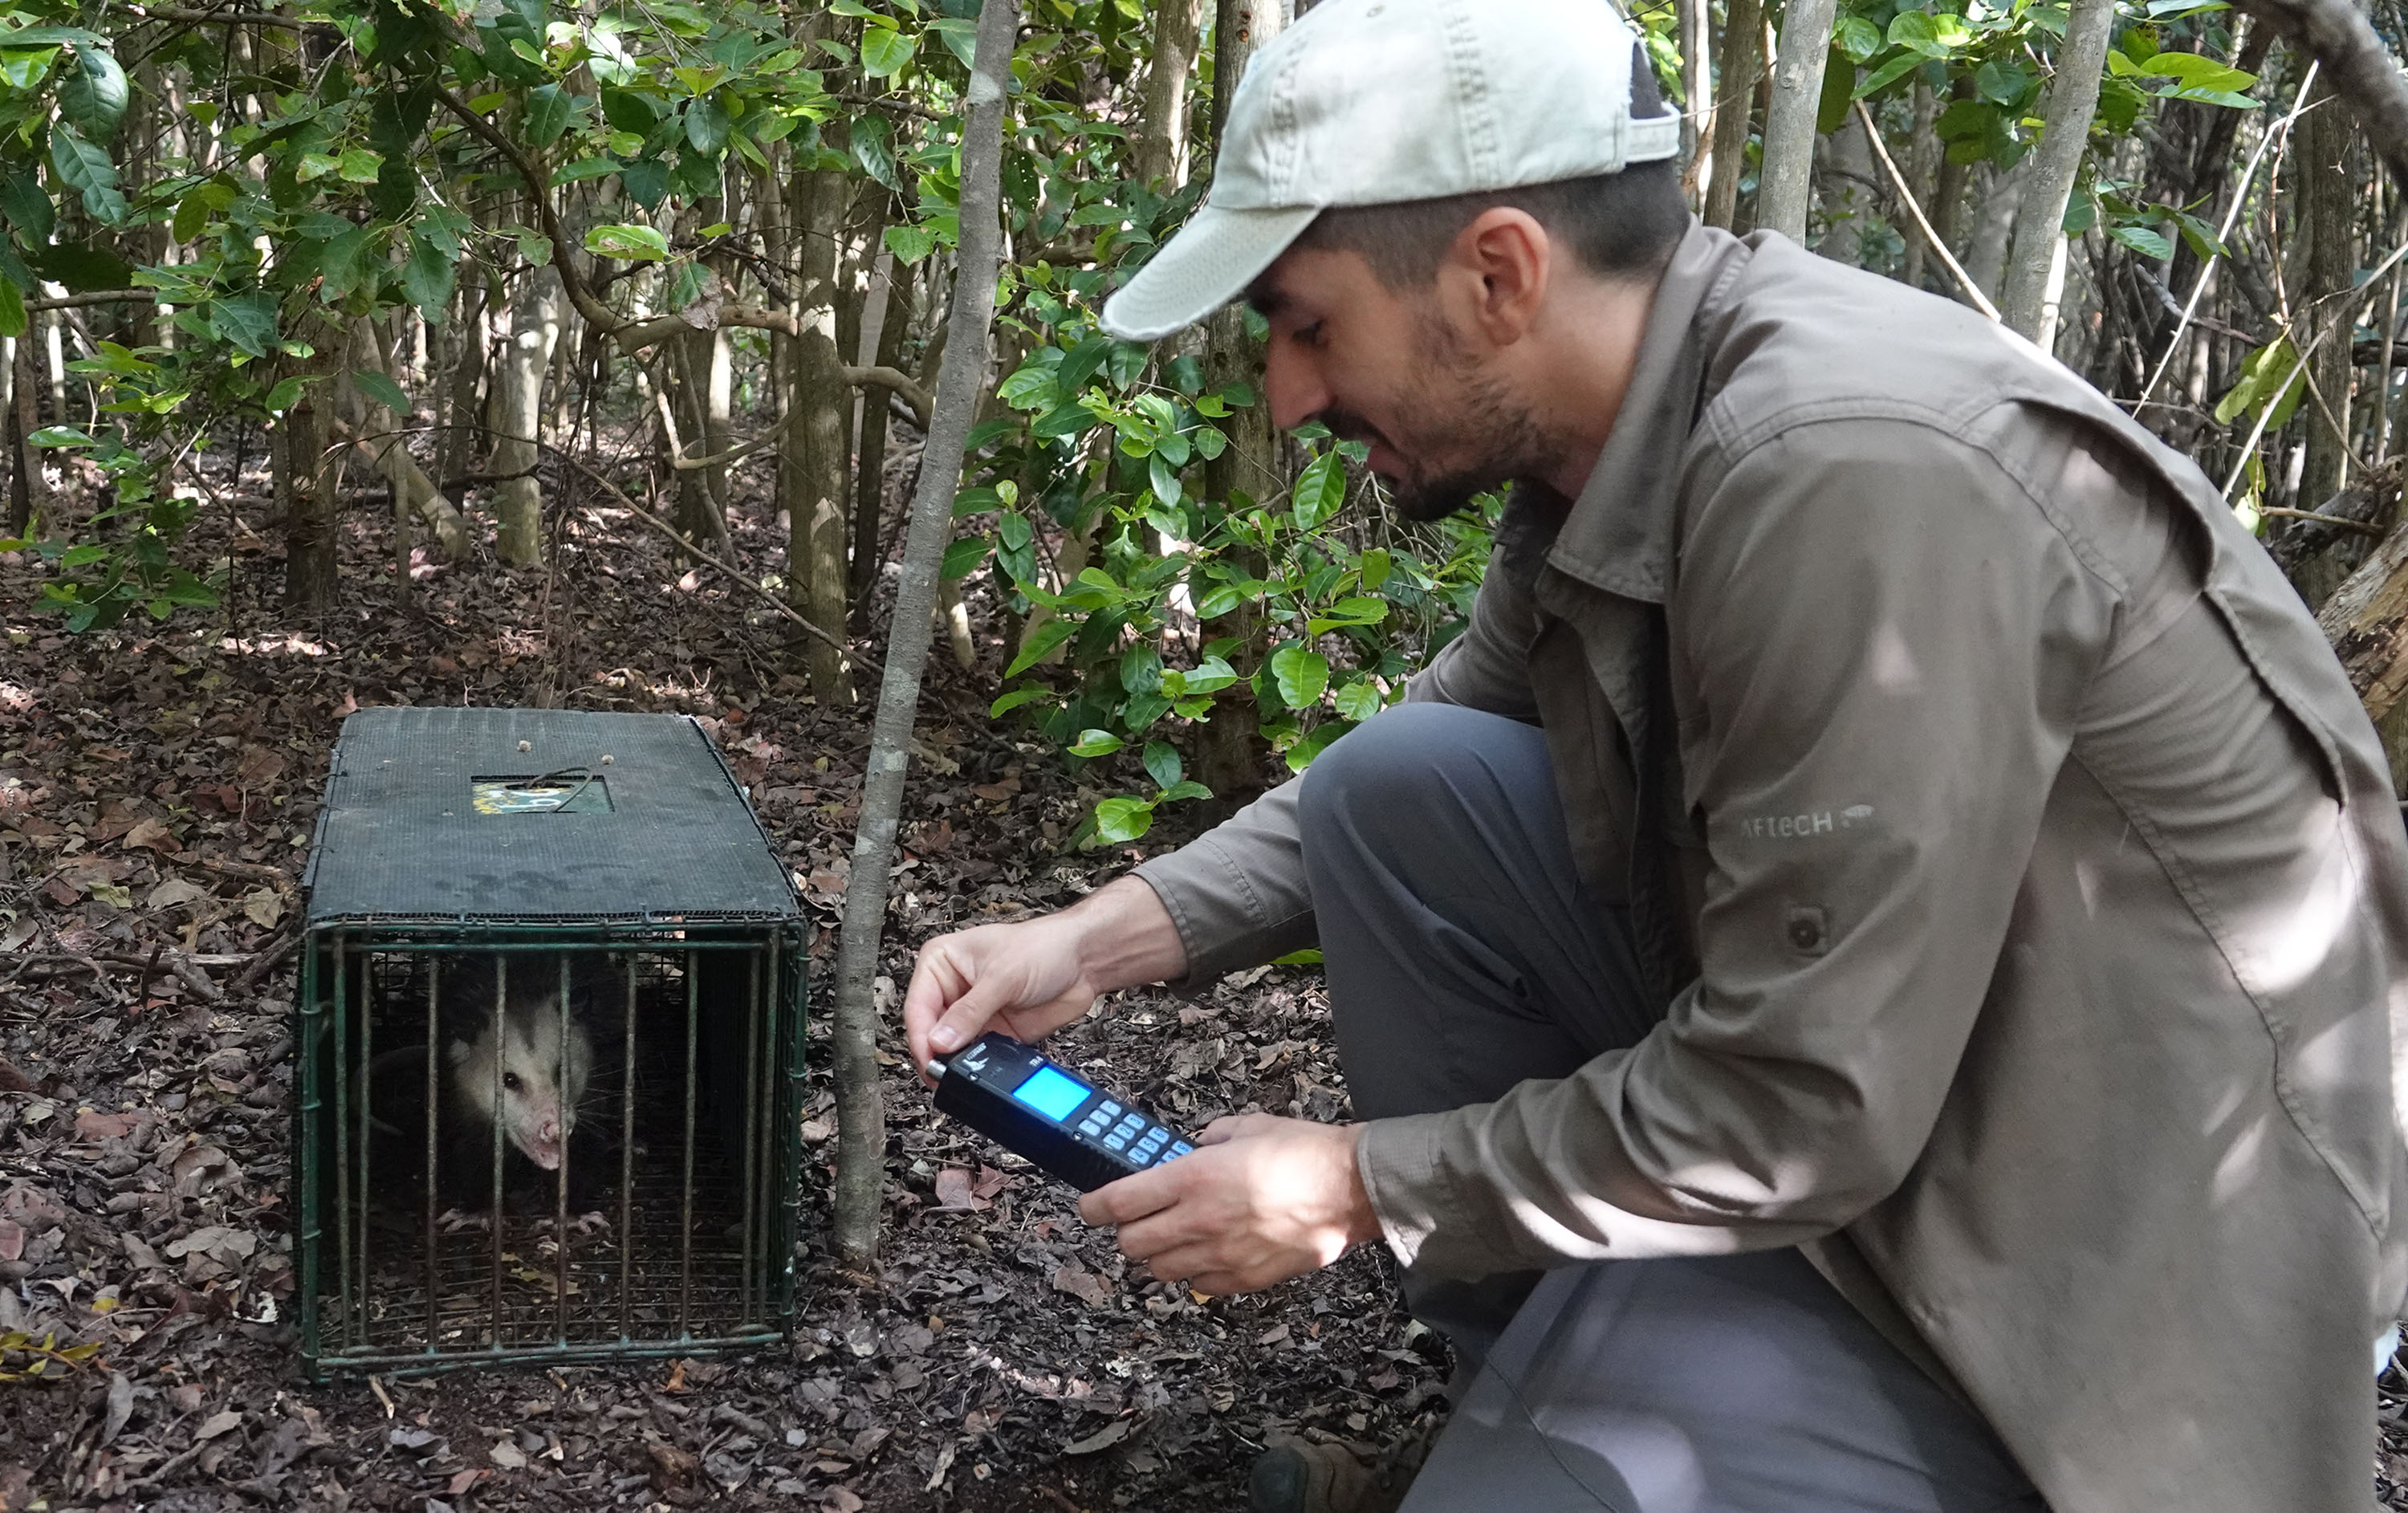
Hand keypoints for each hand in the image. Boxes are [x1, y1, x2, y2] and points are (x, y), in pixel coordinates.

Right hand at [903, 877, 1187, 1076]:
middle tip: (943, 1075)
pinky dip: (976, 1067)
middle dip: (936, 1054)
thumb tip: (940, 1041)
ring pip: (950, 1048)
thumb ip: (970, 1011)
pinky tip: (981, 1071)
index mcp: (942, 963)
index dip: (920, 1036)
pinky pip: (976, 1057)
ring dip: (955, 1063)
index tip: (929, 1059)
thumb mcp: (1002, 976)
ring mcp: (972, 1014)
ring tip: (961, 1075)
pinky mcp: (993, 1033)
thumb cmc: (1044, 947)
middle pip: (929, 1031)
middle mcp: (952, 989)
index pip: (918, 1006)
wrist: (1084, 960)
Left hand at [1080, 1114, 1383, 1295]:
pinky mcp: (1244, 1279)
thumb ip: (1211, 1138)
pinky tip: (1209, 1254)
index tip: (1090, 1206)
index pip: (1119, 1202)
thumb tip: (1195, 1147)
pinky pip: (1199, 1286)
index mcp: (1194, 1177)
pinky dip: (1195, 1274)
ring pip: (1160, 1271)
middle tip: (1138, 1219)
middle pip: (1131, 1244)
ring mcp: (1221, 1254)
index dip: (1093, 1207)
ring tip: (1174, 1238)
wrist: (1351, 1189)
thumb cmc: (1305, 1153)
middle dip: (1126, 1232)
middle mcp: (1199, 1219)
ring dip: (1158, 1256)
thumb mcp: (1247, 1127)